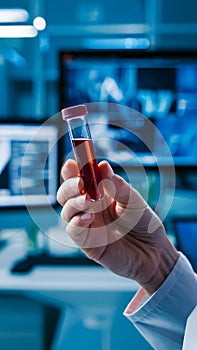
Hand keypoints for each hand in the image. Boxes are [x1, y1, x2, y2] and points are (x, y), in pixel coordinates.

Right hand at [57, 159, 177, 294]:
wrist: (154, 252)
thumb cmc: (144, 224)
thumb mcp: (133, 200)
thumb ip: (116, 185)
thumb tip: (102, 166)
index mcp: (99, 195)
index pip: (78, 179)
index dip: (72, 170)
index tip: (72, 162)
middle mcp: (89, 209)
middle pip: (65, 194)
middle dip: (69, 185)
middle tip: (81, 182)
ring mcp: (87, 226)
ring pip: (66, 210)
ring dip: (75, 202)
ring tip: (91, 201)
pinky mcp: (88, 243)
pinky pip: (73, 230)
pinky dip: (76, 221)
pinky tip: (88, 217)